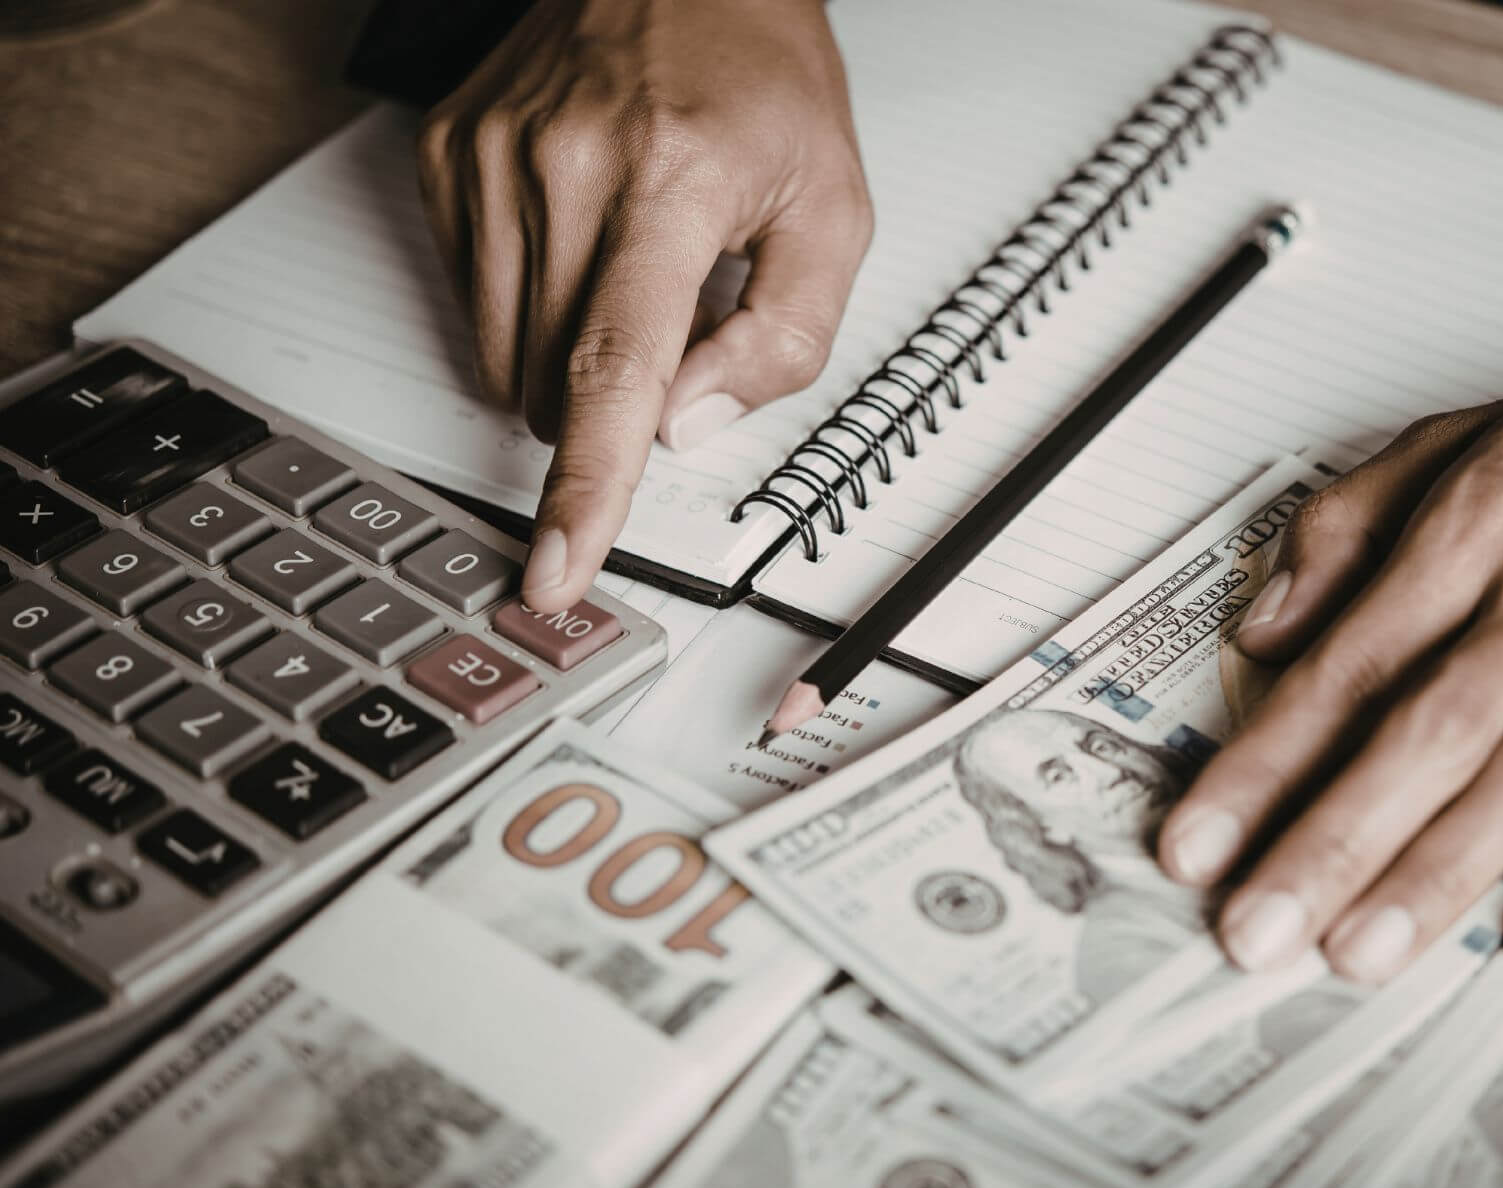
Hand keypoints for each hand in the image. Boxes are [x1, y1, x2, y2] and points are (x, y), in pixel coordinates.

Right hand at [417, 0, 871, 611]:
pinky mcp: (447, 155)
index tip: (555, 570)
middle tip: (672, 321)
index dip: (587, 488)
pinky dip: (529, 307)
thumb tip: (686, 424)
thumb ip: (783, 339)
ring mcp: (492, 156)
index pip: (617, 368)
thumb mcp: (833, 209)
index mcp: (674, 178)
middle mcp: (565, 164)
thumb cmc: (759, 82)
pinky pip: (472, 300)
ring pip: (507, 356)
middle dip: (614, 401)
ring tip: (627, 266)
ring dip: (568, 360)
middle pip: (558, 382)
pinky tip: (578, 241)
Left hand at [1157, 331, 1502, 982]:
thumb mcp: (1459, 443)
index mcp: (1474, 521)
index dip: (1262, 762)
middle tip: (1259, 927)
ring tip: (1361, 949)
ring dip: (1441, 870)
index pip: (1345, 663)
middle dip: (1331, 839)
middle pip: (1425, 728)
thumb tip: (1262, 630)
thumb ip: (1346, 527)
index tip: (1200, 841)